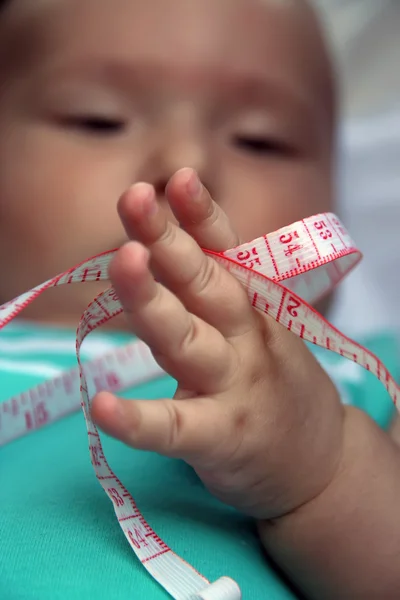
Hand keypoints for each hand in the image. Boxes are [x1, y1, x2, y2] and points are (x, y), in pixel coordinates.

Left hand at [91, 168, 343, 518]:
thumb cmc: (274, 385)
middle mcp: (244, 339)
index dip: (202, 214)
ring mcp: (233, 387)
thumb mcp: (258, 329)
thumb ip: (215, 292)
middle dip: (169, 240)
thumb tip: (161, 245)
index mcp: (250, 308)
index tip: (177, 178)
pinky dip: (139, 420)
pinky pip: (175, 428)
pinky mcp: (221, 438)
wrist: (321, 463)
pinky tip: (103, 406)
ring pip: (187, 340)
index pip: (225, 252)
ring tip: (124, 261)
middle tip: (135, 199)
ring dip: (153, 301)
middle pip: (203, 284)